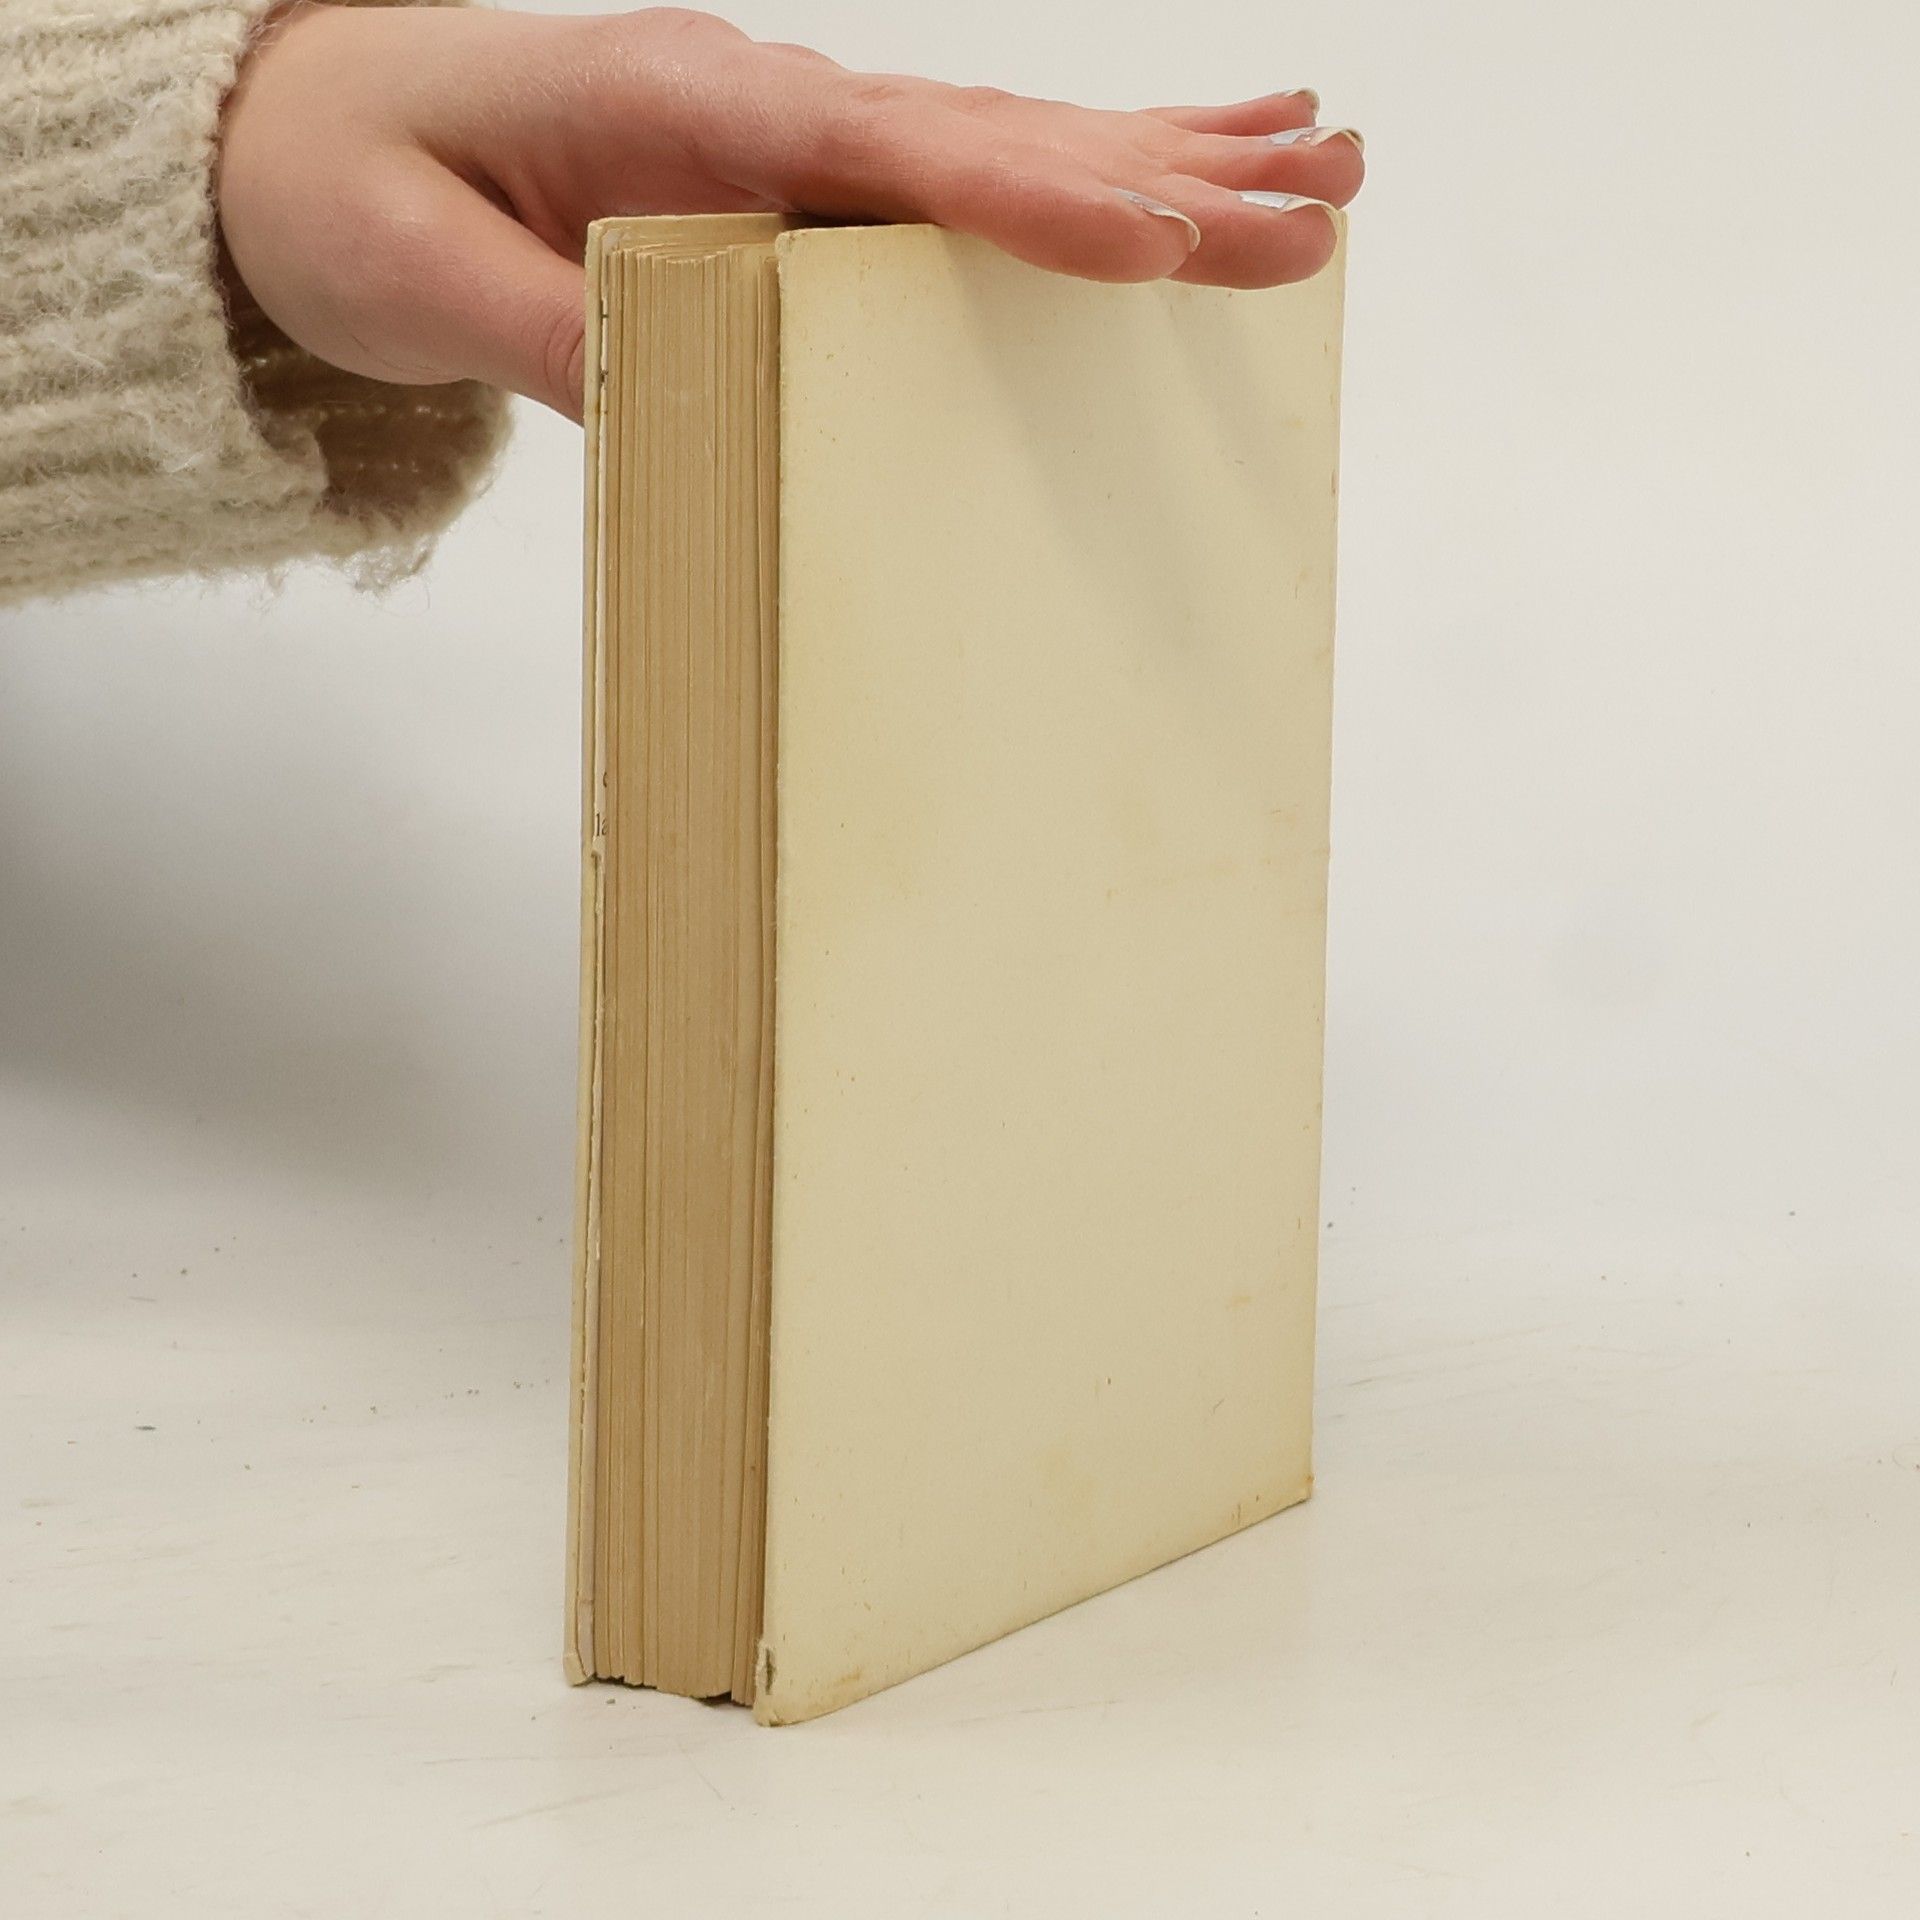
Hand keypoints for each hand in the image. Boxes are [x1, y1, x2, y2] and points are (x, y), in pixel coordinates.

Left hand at [217, 5, 1364, 420]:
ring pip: (1010, 144)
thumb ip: (558, 334)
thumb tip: (694, 400)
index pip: (890, 154)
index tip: (1163, 227)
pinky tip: (1173, 174)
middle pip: (996, 140)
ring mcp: (795, 134)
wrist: (311, 126)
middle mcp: (768, 104)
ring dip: (1168, 157)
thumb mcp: (417, 275)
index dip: (1032, 193)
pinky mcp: (803, 178)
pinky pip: (965, 178)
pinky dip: (1084, 175)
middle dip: (1165, 175)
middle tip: (1319, 202)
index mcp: (683, 107)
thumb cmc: (357, 182)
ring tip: (1317, 167)